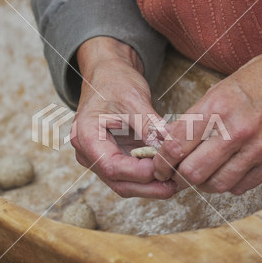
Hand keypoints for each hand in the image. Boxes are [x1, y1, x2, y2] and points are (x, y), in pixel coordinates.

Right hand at [71, 37, 177, 198]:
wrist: (107, 75)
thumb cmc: (115, 82)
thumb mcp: (134, 99)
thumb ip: (149, 125)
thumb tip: (170, 147)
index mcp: (85, 136)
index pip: (111, 166)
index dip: (139, 172)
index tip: (164, 168)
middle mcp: (88, 153)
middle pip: (118, 182)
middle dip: (149, 187)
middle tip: (176, 184)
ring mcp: (99, 159)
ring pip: (125, 184)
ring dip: (151, 187)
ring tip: (176, 182)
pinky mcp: (113, 159)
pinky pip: (130, 177)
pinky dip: (149, 179)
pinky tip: (168, 175)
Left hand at [153, 45, 261, 194]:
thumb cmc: (259, 79)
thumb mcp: (219, 88)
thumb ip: (195, 118)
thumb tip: (170, 142)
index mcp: (217, 107)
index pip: (176, 146)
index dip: (161, 162)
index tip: (158, 167)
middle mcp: (236, 130)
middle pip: (193, 172)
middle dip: (178, 177)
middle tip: (176, 174)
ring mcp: (257, 148)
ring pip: (216, 184)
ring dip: (202, 184)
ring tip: (200, 174)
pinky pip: (240, 187)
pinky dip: (227, 184)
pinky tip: (224, 172)